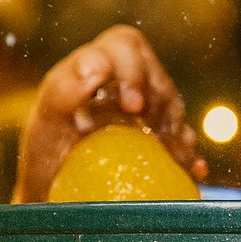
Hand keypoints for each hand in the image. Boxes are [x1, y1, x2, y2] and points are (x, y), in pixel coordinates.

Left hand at [13, 25, 205, 202]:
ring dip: (175, 124)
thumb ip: (62, 92)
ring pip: (172, 104)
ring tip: (172, 151)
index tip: (132, 104)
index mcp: (94, 69)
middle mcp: (121, 86)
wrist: (53, 194)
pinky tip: (194, 170)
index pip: (123, 46)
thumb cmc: (46, 155)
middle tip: (149, 124)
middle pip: (155, 73)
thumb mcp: (45, 123)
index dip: (133, 70)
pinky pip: (182, 141)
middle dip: (158, 95)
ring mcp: (142, 113)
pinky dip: (189, 154)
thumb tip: (94, 71)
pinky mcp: (155, 143)